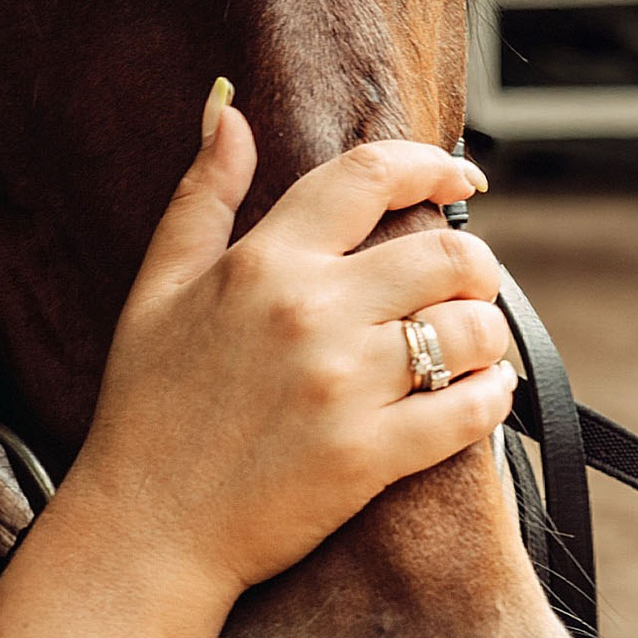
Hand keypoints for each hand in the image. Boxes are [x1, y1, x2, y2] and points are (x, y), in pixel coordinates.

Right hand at [64, 91, 515, 614]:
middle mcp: (310, 314)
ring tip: (472, 345)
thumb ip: (200, 195)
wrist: (145, 527)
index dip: (431, 165)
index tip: (461, 179)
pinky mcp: (368, 457)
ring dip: (487, 334)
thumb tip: (228, 111)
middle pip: (446, 255)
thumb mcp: (157, 287)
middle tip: (467, 286)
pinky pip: (469, 410)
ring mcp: (343, 387)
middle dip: (475, 266)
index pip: (369, 177)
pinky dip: (491, 397)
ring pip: (470, 331)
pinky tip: (482, 395)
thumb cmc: (147, 408)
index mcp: (263, 263)